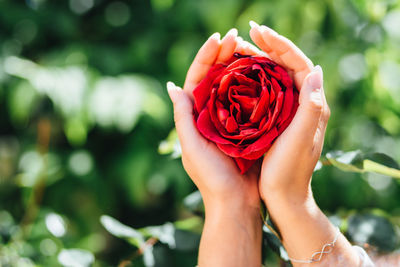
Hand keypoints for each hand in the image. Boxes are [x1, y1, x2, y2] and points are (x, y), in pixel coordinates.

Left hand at [167, 29, 262, 266]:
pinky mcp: (246, 126)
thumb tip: (173, 85)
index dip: (207, 56)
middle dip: (224, 54)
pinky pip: (248, 99)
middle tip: (238, 36)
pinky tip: (263, 72)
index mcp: (194, 114)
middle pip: (215, 76)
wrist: (236, 201)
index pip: (198, 77)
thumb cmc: (212, 177)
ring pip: (232, 84)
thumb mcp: (193, 146)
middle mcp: (210, 113)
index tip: (220, 38)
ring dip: (239, 65)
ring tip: (250, 47)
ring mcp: (228, 118)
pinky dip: (254, 84)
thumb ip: (183, 117)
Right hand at [249, 23, 359, 265]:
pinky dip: (253, 78)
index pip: (299, 62)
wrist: (286, 197)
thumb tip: (316, 68)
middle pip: (287, 65)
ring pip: (275, 76)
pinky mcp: (277, 120)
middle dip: (268, 46)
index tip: (258, 31)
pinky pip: (266, 90)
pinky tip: (238, 74)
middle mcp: (304, 103)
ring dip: (259, 59)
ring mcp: (290, 111)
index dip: (280, 44)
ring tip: (239, 48)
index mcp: (312, 104)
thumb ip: (311, 105)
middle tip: (247, 33)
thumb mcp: (300, 139)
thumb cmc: (290, 171)